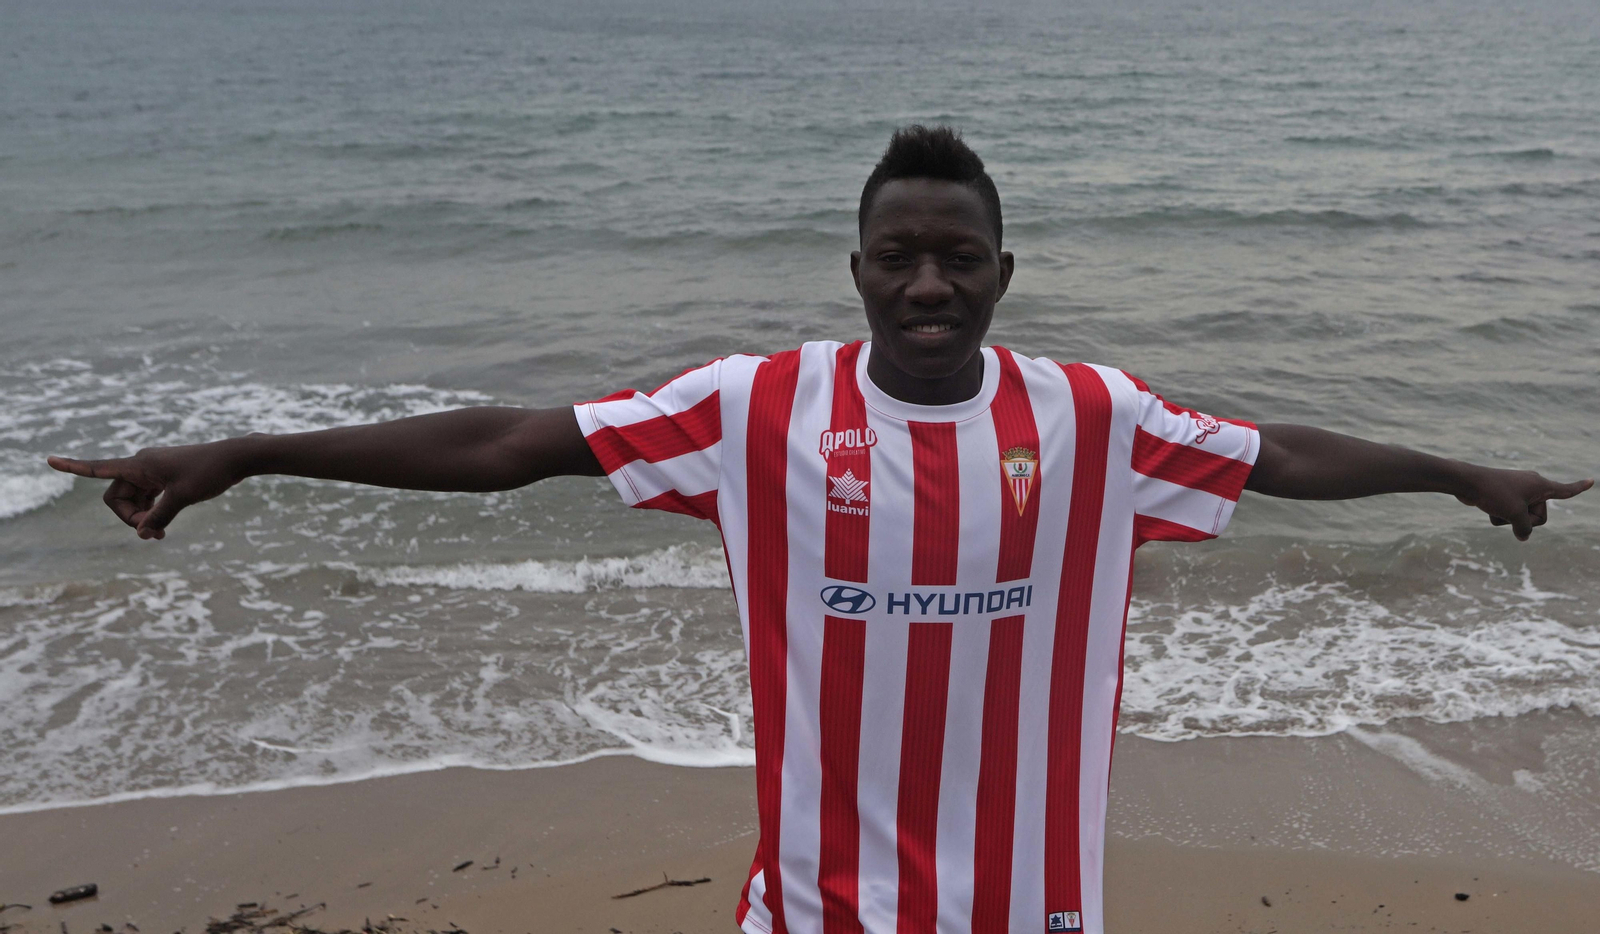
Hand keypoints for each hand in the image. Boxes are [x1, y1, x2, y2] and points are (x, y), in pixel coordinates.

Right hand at [47, 441, 246, 539]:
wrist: (235, 459)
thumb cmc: (209, 472)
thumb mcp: (183, 497)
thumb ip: (159, 516)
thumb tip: (140, 532)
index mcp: (139, 464)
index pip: (98, 467)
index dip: (73, 467)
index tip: (49, 460)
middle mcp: (141, 466)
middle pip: (117, 498)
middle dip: (129, 518)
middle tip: (154, 534)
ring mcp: (152, 472)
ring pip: (132, 501)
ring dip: (140, 519)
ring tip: (160, 534)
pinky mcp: (164, 478)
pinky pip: (146, 499)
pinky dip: (150, 513)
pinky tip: (161, 527)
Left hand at [1454, 466, 1592, 540]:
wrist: (1466, 482)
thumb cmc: (1494, 493)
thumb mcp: (1514, 515)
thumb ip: (1524, 529)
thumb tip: (1523, 536)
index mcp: (1540, 485)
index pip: (1565, 490)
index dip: (1579, 487)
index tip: (1592, 481)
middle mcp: (1532, 486)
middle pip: (1539, 516)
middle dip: (1525, 520)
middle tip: (1510, 509)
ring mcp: (1517, 491)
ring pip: (1521, 517)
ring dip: (1508, 519)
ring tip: (1496, 506)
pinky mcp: (1503, 495)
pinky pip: (1507, 514)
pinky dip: (1499, 515)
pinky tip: (1487, 507)